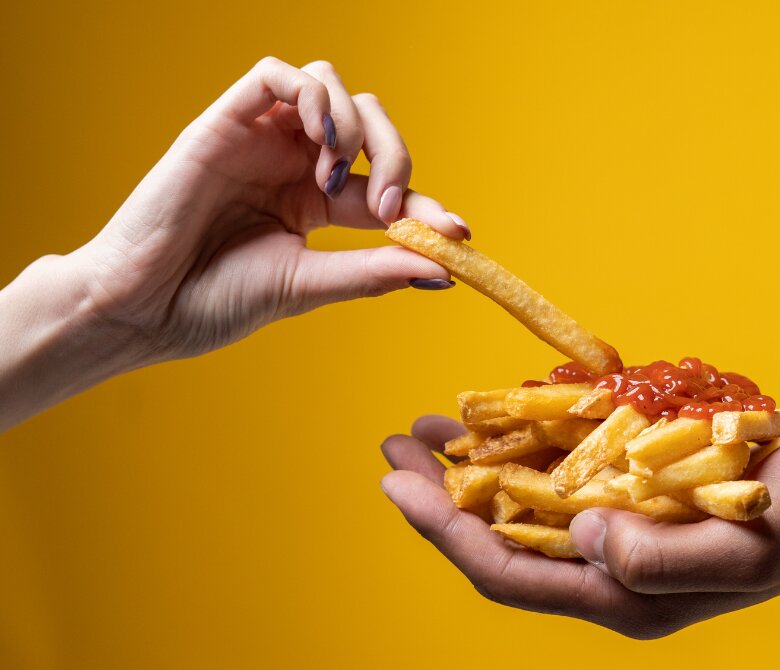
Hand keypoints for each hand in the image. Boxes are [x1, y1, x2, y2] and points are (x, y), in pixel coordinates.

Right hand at [67, 56, 466, 362]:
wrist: (145, 308)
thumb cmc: (215, 301)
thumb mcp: (308, 284)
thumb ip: (373, 270)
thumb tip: (444, 269)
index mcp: (312, 204)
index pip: (384, 187)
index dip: (426, 204)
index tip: (459, 234)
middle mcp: (292, 164)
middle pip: (369, 122)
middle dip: (396, 156)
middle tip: (388, 205)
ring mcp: (262, 139)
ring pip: (332, 86)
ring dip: (354, 127)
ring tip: (335, 179)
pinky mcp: (227, 120)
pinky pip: (280, 75)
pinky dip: (313, 97)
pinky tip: (319, 144)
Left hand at [380, 416, 779, 637]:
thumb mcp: (746, 546)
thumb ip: (660, 559)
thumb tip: (581, 536)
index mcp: (622, 594)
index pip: (508, 571)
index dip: (445, 531)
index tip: (397, 485)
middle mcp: (608, 566)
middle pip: (499, 537)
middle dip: (440, 496)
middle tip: (393, 449)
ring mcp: (617, 529)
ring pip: (522, 504)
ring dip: (472, 466)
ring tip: (428, 430)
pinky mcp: (632, 491)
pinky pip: (560, 474)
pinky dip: (521, 446)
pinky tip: (495, 419)